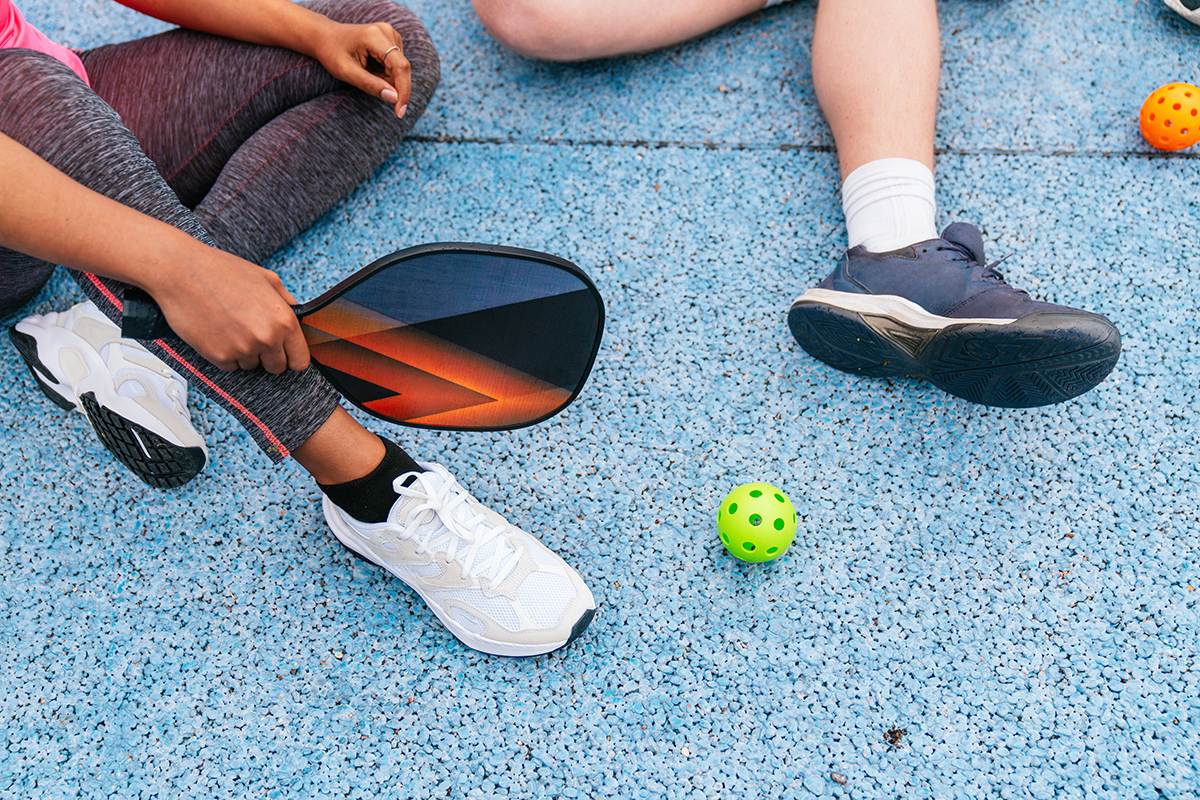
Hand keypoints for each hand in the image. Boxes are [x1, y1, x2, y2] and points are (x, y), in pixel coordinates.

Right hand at [146, 248, 310, 374]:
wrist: (181, 271)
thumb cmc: (221, 271)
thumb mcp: (266, 279)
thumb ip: (287, 301)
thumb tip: (298, 316)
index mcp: (284, 320)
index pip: (300, 360)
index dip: (292, 357)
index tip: (285, 353)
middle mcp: (267, 338)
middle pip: (277, 367)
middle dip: (268, 355)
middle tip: (252, 335)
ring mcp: (242, 349)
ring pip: (251, 366)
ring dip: (244, 352)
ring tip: (231, 326)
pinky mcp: (219, 356)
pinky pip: (230, 366)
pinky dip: (225, 354)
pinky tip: (218, 331)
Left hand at [310, 20, 411, 117]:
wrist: (324, 36)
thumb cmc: (331, 52)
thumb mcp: (346, 72)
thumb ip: (370, 85)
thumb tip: (394, 98)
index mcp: (376, 36)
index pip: (400, 66)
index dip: (404, 90)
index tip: (400, 112)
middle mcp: (387, 32)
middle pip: (400, 69)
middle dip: (388, 84)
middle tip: (363, 78)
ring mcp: (391, 34)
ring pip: (399, 69)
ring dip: (384, 78)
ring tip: (363, 69)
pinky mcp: (391, 39)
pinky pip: (395, 65)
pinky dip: (384, 73)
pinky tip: (368, 65)